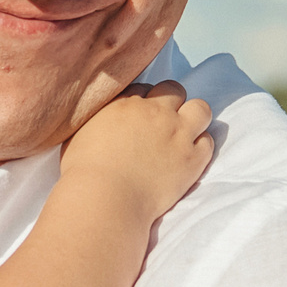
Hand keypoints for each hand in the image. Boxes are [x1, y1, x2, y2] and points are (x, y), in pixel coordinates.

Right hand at [60, 80, 214, 226]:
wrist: (105, 198)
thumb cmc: (83, 171)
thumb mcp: (78, 134)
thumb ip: (95, 120)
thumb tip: (100, 121)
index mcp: (125, 103)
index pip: (143, 89)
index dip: (144, 102)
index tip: (140, 117)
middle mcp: (155, 111)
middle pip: (173, 90)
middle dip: (171, 103)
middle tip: (163, 123)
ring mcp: (177, 133)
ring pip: (200, 108)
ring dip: (194, 118)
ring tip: (184, 134)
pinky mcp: (192, 158)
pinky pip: (208, 142)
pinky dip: (201, 148)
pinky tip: (189, 158)